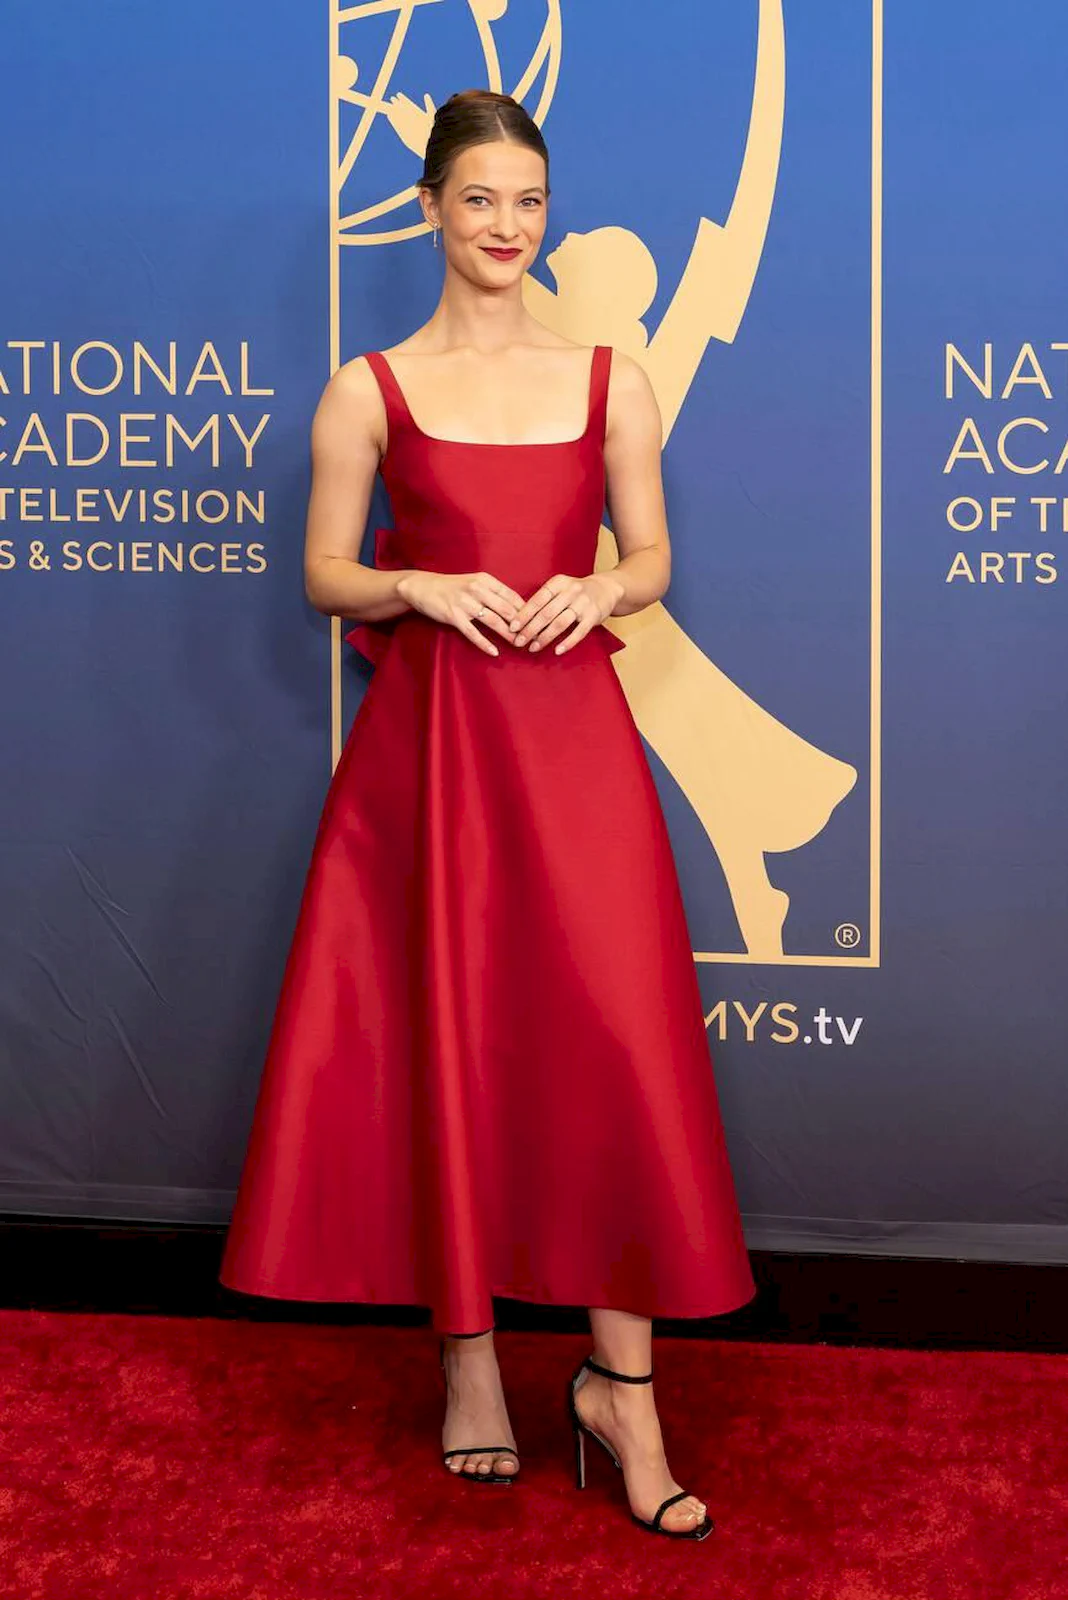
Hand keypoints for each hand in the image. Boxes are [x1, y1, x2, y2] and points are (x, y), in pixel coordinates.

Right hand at [396, 570, 525, 656]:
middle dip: (521, 625)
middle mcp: (477, 589)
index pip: (512, 596)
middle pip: (507, 610)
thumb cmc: (453, 587)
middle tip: (532, 637)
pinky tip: (494, 652)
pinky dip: (485, 644)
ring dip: (508, 635)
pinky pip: (473, 633)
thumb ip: (494, 593)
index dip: (527, 610)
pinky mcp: (453, 616)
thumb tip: (518, 608)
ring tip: (519, 645)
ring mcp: (465, 603)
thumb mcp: (475, 582)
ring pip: (493, 621)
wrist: (423, 587)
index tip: (537, 623)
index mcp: (485, 580)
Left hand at [507, 572, 625, 655]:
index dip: (524, 614)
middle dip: (530, 629)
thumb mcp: (560, 588)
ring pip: (560, 623)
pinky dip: (567, 643)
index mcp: (558, 583)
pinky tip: (557, 651)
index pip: (537, 599)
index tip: (512, 627)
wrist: (606, 589)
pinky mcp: (593, 616)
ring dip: (545, 637)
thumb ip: (543, 600)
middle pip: (546, 613)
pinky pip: (579, 632)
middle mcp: (571, 591)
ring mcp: (583, 604)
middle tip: (518, 642)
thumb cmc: (576, 592)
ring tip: (533, 648)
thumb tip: (520, 619)